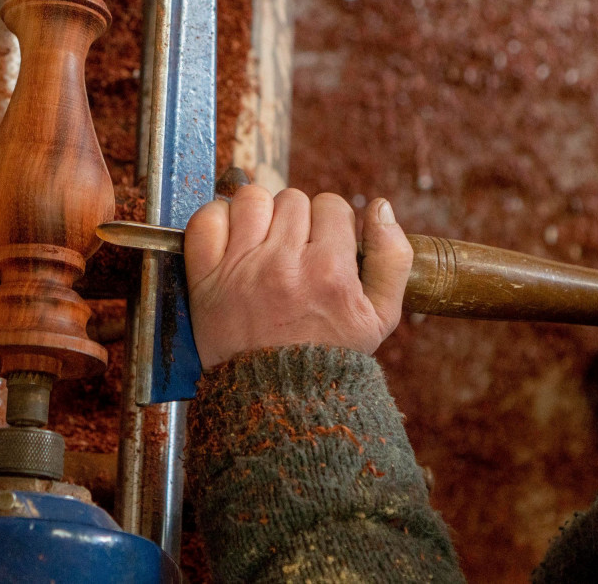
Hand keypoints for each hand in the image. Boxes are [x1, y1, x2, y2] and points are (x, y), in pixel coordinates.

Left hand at [184, 186, 412, 371]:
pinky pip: (206, 220)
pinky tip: (232, 241)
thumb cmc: (330, 357)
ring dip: (260, 213)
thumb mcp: (381, 317)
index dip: (330, 224)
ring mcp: (241, 268)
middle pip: (292, 199)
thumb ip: (392, 258)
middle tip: (295, 251)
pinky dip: (217, 220)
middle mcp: (283, 264)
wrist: (277, 398)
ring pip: (252, 199)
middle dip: (297, 221)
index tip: (324, 246)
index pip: (332, 205)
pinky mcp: (206, 278)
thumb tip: (382, 207)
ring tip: (263, 242)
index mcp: (329, 270)